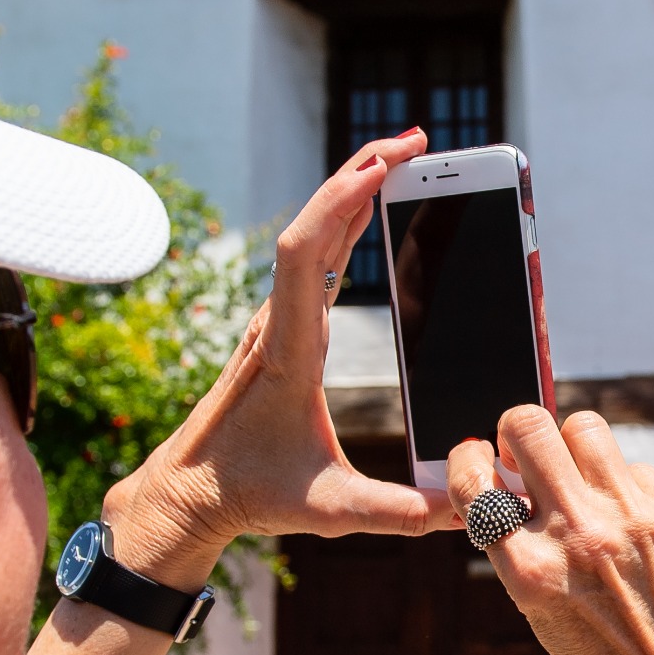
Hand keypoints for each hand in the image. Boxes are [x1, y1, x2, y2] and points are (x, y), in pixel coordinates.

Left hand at [102, 133, 445, 584]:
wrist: (188, 495)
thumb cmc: (250, 495)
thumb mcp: (331, 510)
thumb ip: (401, 513)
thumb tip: (465, 509)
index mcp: (288, 350)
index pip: (307, 254)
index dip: (342, 200)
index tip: (384, 164)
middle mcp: (279, 323)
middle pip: (315, 225)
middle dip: (363, 173)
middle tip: (416, 141)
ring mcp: (278, 322)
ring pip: (314, 236)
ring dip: (355, 191)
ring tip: (406, 159)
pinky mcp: (284, 330)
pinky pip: (316, 260)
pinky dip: (345, 224)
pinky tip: (372, 209)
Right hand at [448, 407, 653, 654]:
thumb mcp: (540, 611)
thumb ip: (522, 545)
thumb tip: (512, 476)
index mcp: (530, 569)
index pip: (475, 481)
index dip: (468, 459)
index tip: (479, 458)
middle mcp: (579, 534)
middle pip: (528, 425)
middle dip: (519, 431)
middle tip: (530, 454)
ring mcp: (635, 517)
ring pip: (585, 427)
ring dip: (576, 448)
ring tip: (585, 480)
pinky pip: (637, 469)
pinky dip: (627, 489)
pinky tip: (636, 527)